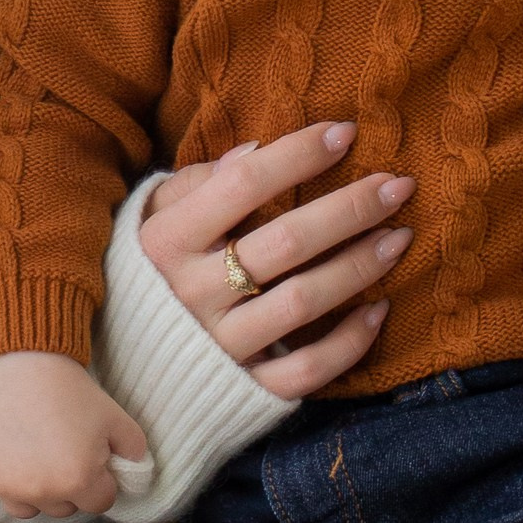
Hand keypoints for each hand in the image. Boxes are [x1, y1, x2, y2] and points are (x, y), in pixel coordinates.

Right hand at [0, 353, 148, 520]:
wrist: (23, 362)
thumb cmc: (72, 391)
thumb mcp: (117, 418)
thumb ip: (135, 452)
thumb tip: (134, 473)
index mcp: (78, 482)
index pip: (99, 503)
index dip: (101, 480)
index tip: (92, 457)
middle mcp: (39, 491)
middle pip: (63, 508)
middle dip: (68, 487)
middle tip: (62, 451)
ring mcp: (4, 484)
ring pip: (25, 507)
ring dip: (33, 491)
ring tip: (35, 457)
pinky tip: (8, 451)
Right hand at [139, 125, 413, 400]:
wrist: (123, 369)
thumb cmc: (149, 274)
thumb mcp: (151, 219)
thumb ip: (196, 184)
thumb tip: (254, 151)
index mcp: (167, 242)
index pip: (242, 184)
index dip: (298, 154)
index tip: (346, 132)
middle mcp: (193, 292)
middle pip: (287, 242)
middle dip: (350, 208)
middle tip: (397, 185)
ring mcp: (220, 345)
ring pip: (303, 302)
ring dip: (360, 266)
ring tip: (399, 237)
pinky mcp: (244, 390)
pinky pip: (306, 369)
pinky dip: (349, 343)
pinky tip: (379, 310)